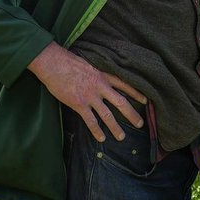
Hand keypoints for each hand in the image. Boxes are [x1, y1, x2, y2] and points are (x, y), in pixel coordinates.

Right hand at [27, 42, 145, 141]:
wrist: (53, 63)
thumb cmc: (68, 61)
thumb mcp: (88, 63)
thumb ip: (97, 73)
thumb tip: (101, 78)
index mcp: (103, 74)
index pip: (124, 84)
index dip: (136, 93)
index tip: (146, 100)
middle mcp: (100, 86)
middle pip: (121, 102)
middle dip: (131, 114)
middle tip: (140, 124)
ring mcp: (90, 96)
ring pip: (107, 115)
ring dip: (115, 127)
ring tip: (121, 137)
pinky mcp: (78, 104)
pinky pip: (90, 121)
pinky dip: (97, 131)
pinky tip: (101, 138)